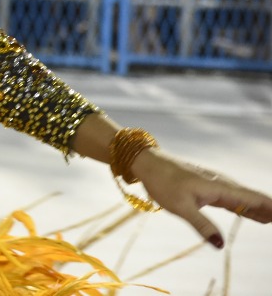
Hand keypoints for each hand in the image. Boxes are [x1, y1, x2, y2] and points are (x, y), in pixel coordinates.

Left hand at [134, 148, 271, 247]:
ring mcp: (215, 185)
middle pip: (252, 198)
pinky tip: (253, 214)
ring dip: (259, 209)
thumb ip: (202, 225)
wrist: (147, 163)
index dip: (270, 207)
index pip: (253, 198)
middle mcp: (221, 184)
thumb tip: (221, 245)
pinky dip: (245, 207)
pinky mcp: (208, 188)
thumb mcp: (181, 207)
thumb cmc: (162, 183)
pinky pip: (232, 199)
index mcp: (219, 188)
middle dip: (269, 209)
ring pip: (244, 199)